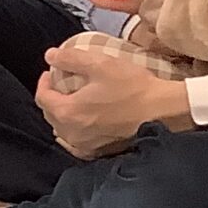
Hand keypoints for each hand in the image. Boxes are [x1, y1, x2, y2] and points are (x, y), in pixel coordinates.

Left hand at [35, 43, 194, 159]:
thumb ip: (71, 58)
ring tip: (72, 100)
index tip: (51, 72)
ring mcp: (85, 146)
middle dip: (51, 97)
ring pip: (62, 129)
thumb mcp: (100, 64)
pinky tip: (83, 123)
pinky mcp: (99, 152)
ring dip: (62, 114)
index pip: (42, 98)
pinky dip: (74, 131)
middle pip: (50, 114)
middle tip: (60, 83)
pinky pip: (77, 143)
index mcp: (67, 113)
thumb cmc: (133, 87)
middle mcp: (71, 133)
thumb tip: (50, 55)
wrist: (164, 112)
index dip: (44, 83)